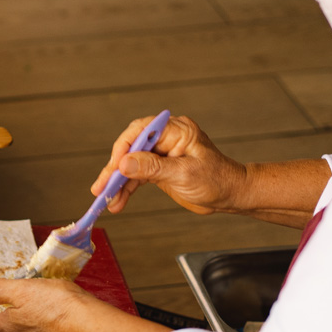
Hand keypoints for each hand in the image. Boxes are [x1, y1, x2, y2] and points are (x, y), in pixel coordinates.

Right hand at [93, 115, 246, 215]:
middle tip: (101, 187)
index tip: (113, 168)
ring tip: (108, 201)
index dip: (123, 149)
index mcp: (176, 130)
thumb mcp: (184, 174)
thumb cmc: (217, 180)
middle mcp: (166, 138)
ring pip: (131, 165)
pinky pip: (137, 176)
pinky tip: (118, 201)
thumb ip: (152, 167)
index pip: (140, 131)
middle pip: (131, 148)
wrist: (230, 195)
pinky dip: (127, 189)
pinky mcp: (158, 168)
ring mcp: (161, 153)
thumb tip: (124, 163)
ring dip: (118, 184)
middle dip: (115, 169)